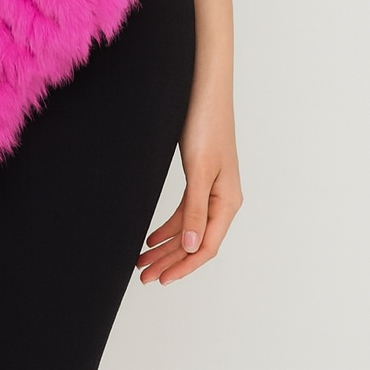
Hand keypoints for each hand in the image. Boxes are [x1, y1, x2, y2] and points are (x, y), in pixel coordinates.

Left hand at [136, 80, 242, 285]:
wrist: (204, 89)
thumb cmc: (206, 124)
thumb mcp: (198, 169)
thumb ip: (196, 208)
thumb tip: (193, 247)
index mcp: (227, 201)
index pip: (206, 247)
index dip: (184, 266)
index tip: (161, 280)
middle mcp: (222, 199)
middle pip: (195, 242)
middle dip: (170, 260)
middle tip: (143, 276)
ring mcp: (212, 189)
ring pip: (188, 228)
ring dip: (166, 246)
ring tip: (142, 261)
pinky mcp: (200, 177)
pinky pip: (186, 211)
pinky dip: (169, 226)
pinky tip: (152, 237)